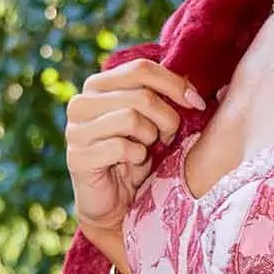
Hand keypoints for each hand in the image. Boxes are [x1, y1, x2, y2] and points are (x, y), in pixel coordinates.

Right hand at [65, 58, 206, 233]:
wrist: (115, 204)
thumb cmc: (137, 158)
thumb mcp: (152, 121)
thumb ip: (163, 98)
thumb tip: (194, 88)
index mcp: (99, 85)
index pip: (141, 69)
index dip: (174, 84)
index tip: (196, 103)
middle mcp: (81, 102)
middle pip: (141, 95)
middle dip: (166, 118)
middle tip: (168, 138)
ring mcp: (76, 130)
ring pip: (131, 118)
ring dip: (150, 138)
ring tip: (146, 151)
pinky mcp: (77, 157)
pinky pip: (121, 147)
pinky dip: (136, 157)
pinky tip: (132, 166)